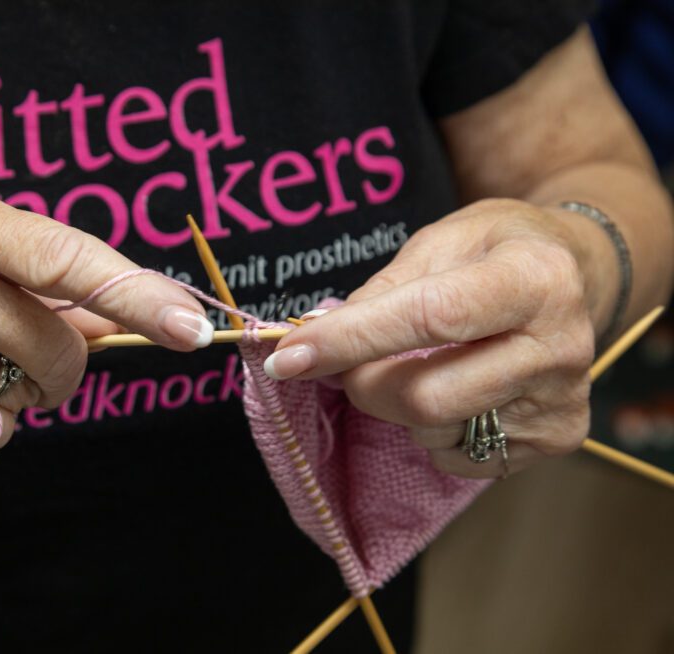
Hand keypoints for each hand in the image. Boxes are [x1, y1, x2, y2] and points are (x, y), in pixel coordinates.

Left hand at [264, 199, 600, 477]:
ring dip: (399, 406)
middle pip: (424, 397)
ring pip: (435, 432)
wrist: (573, 274)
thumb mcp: (438, 242)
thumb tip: (313, 339)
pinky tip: (455, 390)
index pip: (429, 318)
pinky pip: (460, 459)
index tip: (287, 357)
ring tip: (424, 363)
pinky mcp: (558, 438)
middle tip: (348, 361)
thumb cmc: (493, 251)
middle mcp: (560, 345)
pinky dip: (433, 432)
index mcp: (533, 278)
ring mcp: (562, 399)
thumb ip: (379, 292)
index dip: (350, 341)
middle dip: (363, 383)